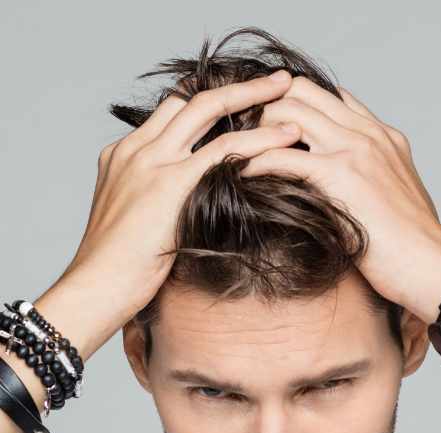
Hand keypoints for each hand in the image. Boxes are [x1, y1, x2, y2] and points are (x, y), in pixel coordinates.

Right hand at [42, 72, 303, 358]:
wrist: (96, 287)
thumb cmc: (120, 273)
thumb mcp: (142, 228)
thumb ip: (167, 209)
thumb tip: (203, 218)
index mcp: (125, 156)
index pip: (172, 112)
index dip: (211, 104)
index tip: (245, 102)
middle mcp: (136, 149)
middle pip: (191, 99)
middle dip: (237, 86)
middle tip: (276, 82)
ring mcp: (151, 162)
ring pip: (209, 111)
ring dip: (253, 98)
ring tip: (289, 92)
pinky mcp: (170, 183)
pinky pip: (223, 150)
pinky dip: (259, 140)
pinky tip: (286, 139)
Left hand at [245, 79, 440, 322]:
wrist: (434, 269)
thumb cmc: (416, 250)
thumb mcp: (397, 202)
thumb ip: (373, 182)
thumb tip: (348, 194)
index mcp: (384, 137)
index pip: (330, 96)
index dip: (294, 104)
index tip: (270, 126)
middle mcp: (369, 134)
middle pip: (301, 91)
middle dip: (265, 106)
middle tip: (241, 134)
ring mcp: (356, 150)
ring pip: (288, 110)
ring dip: (255, 127)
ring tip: (235, 150)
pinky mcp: (341, 176)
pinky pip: (282, 155)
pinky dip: (255, 161)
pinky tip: (242, 174)